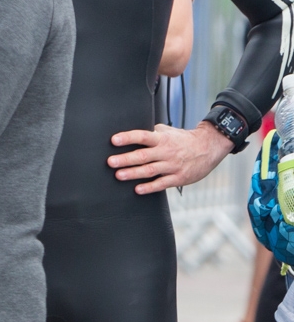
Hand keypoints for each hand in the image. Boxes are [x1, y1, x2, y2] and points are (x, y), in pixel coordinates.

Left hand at [108, 123, 232, 193]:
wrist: (209, 147)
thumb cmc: (184, 140)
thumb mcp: (168, 131)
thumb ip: (152, 133)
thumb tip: (134, 133)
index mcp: (162, 139)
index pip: (142, 136)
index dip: (128, 138)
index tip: (114, 140)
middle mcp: (166, 152)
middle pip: (143, 155)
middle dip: (125, 159)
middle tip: (111, 162)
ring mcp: (173, 166)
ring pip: (150, 170)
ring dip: (133, 173)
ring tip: (119, 175)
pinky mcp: (179, 178)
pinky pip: (162, 183)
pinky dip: (150, 187)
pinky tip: (138, 189)